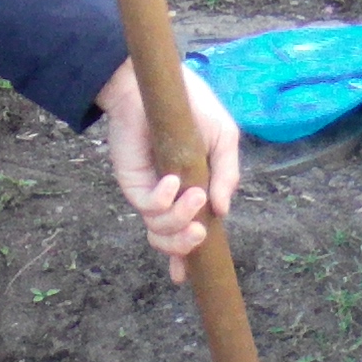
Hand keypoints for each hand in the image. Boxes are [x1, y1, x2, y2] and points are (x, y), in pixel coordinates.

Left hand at [92, 60, 238, 284]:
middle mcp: (170, 198)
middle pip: (172, 242)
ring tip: (193, 196)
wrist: (156, 86)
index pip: (189, 230)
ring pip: (159, 231)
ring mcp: (151, 192)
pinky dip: (162, 200)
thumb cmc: (192, 107)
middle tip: (199, 231)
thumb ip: (227, 174)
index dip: (189, 256)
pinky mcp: (134, 183)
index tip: (195, 274)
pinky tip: (171, 182)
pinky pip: (147, 207)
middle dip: (185, 246)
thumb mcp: (222, 137)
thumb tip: (222, 211)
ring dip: (179, 220)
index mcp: (193, 190)